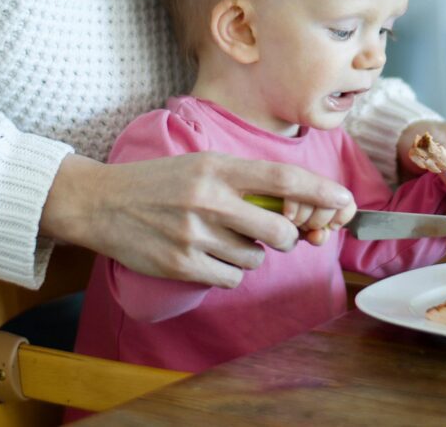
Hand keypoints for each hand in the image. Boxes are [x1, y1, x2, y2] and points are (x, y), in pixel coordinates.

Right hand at [40, 153, 354, 287]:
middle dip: (285, 238)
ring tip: (220, 238)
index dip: (321, 192)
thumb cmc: (159, 183)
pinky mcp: (181, 265)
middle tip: (270, 233)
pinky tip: (206, 256)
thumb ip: (245, 182)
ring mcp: (194, 235)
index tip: (345, 202)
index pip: (283, 180)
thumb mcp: (202, 165)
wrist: (100, 203)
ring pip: (255, 259)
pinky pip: (231, 278)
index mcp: (218, 168)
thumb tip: (294, 208)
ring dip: (249, 254)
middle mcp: (209, 200)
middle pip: (279, 232)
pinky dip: (228, 272)